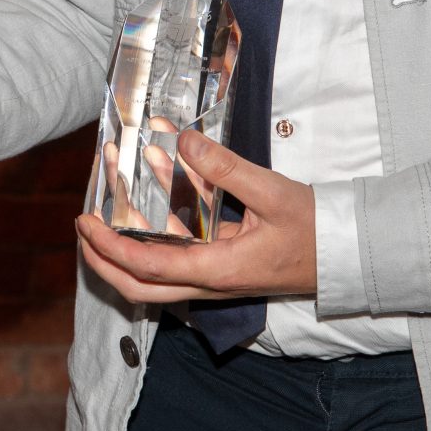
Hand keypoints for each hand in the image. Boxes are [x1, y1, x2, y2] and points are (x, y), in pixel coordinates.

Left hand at [74, 131, 316, 304]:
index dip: (111, 248)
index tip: (86, 225)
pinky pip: (180, 256)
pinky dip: (158, 234)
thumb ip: (226, 169)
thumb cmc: (314, 228)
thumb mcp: (272, 192)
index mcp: (217, 270)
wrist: (346, 253)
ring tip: (104, 215)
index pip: (149, 267)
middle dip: (104, 263)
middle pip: (142, 287)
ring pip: (157, 278)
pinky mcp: (223, 267)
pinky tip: (152, 195)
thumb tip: (184, 143)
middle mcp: (210, 281)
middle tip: (83, 230)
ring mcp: (216, 278)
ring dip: (126, 251)